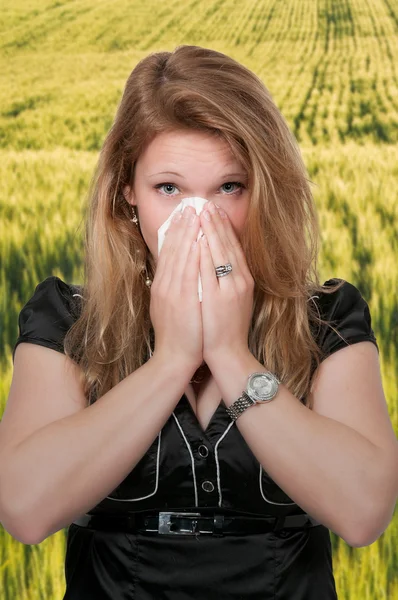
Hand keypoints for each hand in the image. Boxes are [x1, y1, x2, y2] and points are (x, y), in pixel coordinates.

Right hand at [150, 206, 202, 370]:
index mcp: (161, 286)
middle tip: (189, 205)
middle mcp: (164, 285)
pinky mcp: (182, 299)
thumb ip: (173, 288)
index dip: (175, 232)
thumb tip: (179, 272)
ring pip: (179, 255)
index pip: (168, 253)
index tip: (183, 215)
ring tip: (194, 212)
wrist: (173, 359)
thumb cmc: (177, 336)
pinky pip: (187, 270)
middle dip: (181, 225)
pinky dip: (192, 252)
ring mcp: (172, 291)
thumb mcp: (169, 308)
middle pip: (172, 249)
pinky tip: (198, 237)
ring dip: (187, 232)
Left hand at [198, 201, 254, 365]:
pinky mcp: (218, 299)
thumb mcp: (232, 301)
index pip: (233, 248)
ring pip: (220, 254)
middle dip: (217, 223)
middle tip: (207, 204)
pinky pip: (210, 271)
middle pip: (228, 246)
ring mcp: (230, 290)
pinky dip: (204, 253)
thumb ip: (226, 281)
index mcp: (243, 281)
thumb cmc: (226, 329)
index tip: (215, 212)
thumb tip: (217, 263)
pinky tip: (197, 239)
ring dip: (210, 232)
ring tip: (201, 213)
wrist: (228, 353)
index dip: (224, 228)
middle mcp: (240, 282)